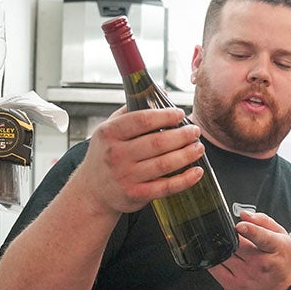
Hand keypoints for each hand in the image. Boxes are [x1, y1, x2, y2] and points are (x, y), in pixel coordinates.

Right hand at [76, 107, 205, 214]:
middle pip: (157, 142)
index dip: (165, 116)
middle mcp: (116, 155)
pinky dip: (185, 180)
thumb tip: (163, 94)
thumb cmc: (105, 155)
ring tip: (198, 148)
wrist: (92, 191)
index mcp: (109, 133)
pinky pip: (165, 187)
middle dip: (182, 135)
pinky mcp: (136, 194)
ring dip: (186, 155)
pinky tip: (196, 172)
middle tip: (195, 131)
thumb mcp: (109, 129)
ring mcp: (125, 176)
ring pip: (164, 164)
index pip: (142, 120)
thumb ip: (132, 110)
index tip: (180, 114)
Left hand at [208, 209, 290, 289]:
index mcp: (276, 249)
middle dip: (231, 236)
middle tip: (233, 235)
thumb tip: (244, 215)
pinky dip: (214, 259)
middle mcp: (261, 264)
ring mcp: (246, 276)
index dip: (250, 230)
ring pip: (224, 254)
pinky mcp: (233, 286)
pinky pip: (215, 268)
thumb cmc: (280, 263)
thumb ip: (263, 221)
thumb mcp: (282, 238)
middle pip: (237, 244)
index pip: (262, 238)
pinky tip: (220, 257)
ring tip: (230, 247)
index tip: (240, 225)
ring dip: (222, 247)